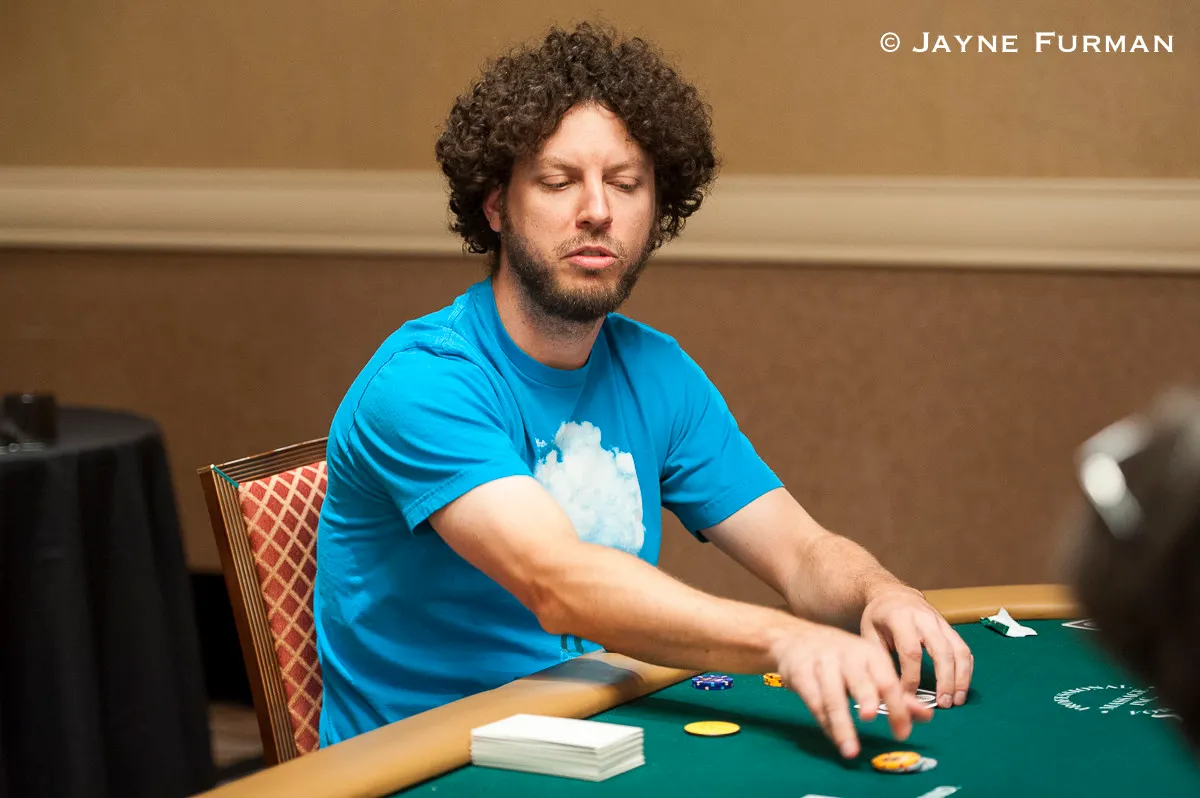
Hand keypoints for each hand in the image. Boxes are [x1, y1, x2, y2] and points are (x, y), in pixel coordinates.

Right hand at [773, 621, 933, 758]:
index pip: (888, 681)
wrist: (795, 637)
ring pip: (832, 696)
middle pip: (859, 680)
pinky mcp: (800, 672)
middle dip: (865, 696)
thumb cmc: (841, 657)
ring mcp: (821, 663)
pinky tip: (834, 738)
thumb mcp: (869, 668)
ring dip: (841, 723)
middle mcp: (847, 656)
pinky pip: (813, 700)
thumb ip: (895, 693)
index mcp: (869, 654)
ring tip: (850, 750)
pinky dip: (824, 722)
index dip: (897, 707)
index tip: (903, 734)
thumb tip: (926, 716)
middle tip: (871, 716)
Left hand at [860, 587, 973, 708]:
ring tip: (956, 701)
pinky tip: (961, 688)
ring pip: (959, 650)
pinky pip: (964, 649)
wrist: (893, 594)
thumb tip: (887, 691)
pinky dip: (967, 670)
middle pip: (942, 651)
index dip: (911, 677)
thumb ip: (879, 660)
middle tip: (943, 704)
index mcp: (900, 618)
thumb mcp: (869, 633)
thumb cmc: (878, 618)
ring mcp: (941, 622)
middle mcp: (925, 618)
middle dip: (945, 680)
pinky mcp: (950, 628)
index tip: (907, 697)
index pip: (911, 651)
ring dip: (961, 678)